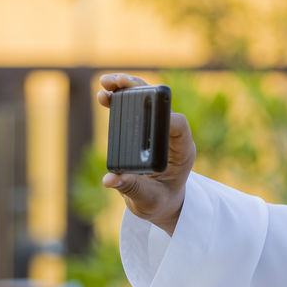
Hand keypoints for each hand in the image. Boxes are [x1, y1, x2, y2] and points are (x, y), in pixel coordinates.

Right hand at [97, 72, 194, 234]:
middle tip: (119, 83)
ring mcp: (158, 130)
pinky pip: (134, 108)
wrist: (161, 202)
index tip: (146, 113)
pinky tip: (104, 93)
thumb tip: (109, 180)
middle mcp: (172, 136)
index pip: (179, 126)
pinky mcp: (144, 129)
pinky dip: (120, 98)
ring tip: (106, 84)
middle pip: (161, 105)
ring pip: (146, 101)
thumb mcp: (148, 200)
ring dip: (128, 89)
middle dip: (141, 91)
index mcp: (182, 152)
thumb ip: (131, 189)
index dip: (164, 116)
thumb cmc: (159, 202)